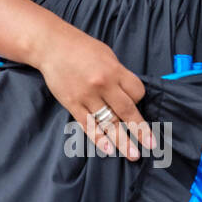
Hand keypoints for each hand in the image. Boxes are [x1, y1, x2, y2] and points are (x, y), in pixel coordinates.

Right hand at [35, 25, 153, 159]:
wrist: (51, 46)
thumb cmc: (81, 47)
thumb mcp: (107, 55)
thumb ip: (119, 74)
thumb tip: (129, 93)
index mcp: (114, 70)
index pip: (137, 92)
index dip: (139, 99)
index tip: (135, 101)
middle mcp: (102, 85)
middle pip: (127, 111)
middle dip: (140, 130)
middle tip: (151, 145)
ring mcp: (86, 96)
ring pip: (109, 123)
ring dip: (122, 141)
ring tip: (133, 154)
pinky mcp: (72, 104)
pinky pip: (88, 125)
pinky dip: (99, 138)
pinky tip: (108, 149)